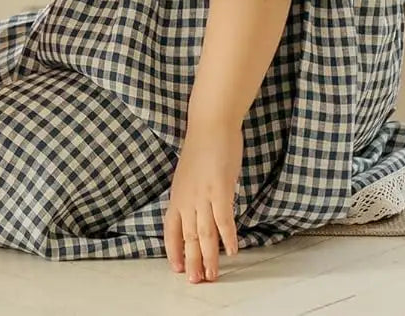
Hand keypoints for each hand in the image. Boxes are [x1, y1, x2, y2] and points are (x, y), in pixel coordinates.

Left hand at [164, 120, 241, 282]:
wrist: (209, 123)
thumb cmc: (202, 146)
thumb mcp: (190, 174)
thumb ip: (192, 194)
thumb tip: (199, 211)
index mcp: (178, 194)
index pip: (171, 228)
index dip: (173, 249)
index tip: (175, 267)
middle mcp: (187, 197)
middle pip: (188, 236)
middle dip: (191, 261)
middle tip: (195, 281)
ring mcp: (203, 194)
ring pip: (204, 233)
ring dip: (209, 257)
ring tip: (211, 276)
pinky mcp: (220, 189)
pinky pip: (223, 219)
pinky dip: (228, 237)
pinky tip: (233, 251)